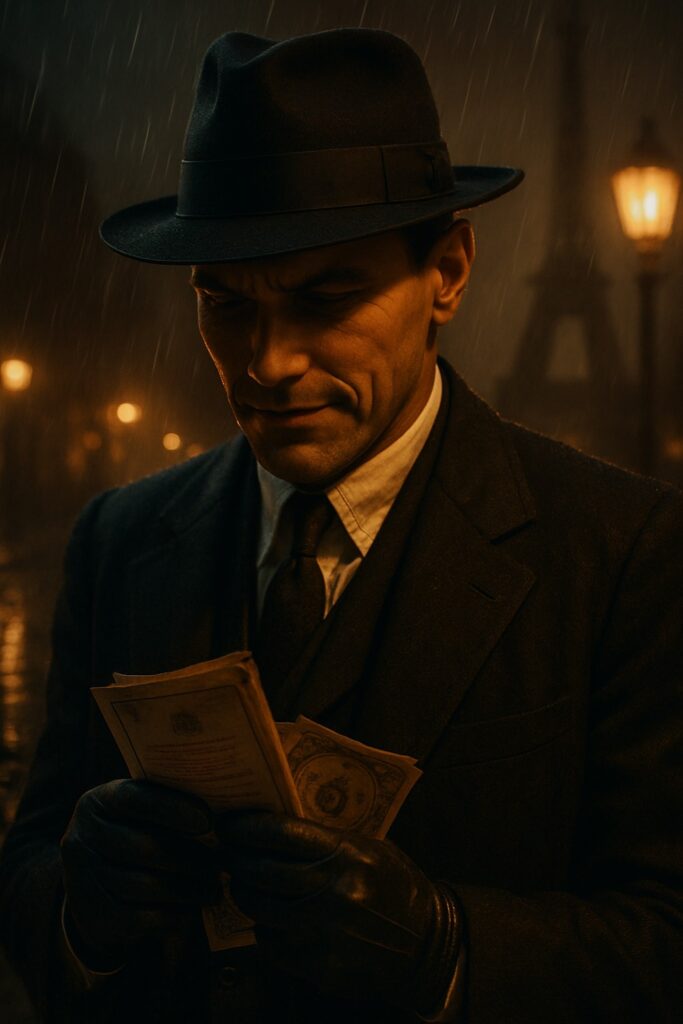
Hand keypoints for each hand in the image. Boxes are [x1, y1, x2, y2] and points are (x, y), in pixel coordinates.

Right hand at [60, 779, 219, 969]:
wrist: (95, 890)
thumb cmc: (132, 838)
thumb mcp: (137, 816)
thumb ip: (165, 806)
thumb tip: (218, 809)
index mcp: (96, 803)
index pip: (134, 799)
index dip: (172, 808)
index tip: (208, 820)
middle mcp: (80, 838)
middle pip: (144, 847)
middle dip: (189, 856)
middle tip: (220, 863)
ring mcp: (81, 880)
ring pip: (146, 885)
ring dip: (187, 889)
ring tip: (213, 889)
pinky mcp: (93, 917)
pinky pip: (141, 917)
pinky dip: (172, 914)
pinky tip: (192, 909)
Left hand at [215, 811, 460, 1013]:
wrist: (427, 943)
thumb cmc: (396, 886)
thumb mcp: (371, 850)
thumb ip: (328, 843)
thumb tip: (277, 832)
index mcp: (348, 855)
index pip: (283, 834)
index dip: (249, 827)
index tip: (229, 825)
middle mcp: (335, 892)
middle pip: (265, 871)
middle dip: (238, 861)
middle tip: (227, 855)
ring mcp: (325, 933)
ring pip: (263, 909)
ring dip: (245, 895)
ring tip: (241, 886)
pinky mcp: (320, 966)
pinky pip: (273, 944)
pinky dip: (264, 931)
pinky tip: (266, 921)